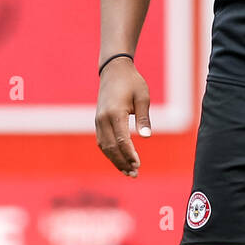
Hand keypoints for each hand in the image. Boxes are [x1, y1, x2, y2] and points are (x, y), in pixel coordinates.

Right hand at [95, 58, 151, 177]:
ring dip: (115, 160)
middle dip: (122, 162)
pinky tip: (120, 160)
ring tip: (128, 172)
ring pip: (104, 146)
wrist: (114, 70)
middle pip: (111, 147)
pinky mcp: (98, 121)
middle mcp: (103, 118)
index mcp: (115, 112)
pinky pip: (102, 141)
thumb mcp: (142, 97)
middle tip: (134, 174)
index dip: (129, 154)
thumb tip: (146, 136)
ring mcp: (98, 120)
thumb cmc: (132, 83)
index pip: (121, 139)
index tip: (138, 165)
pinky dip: (110, 153)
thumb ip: (143, 118)